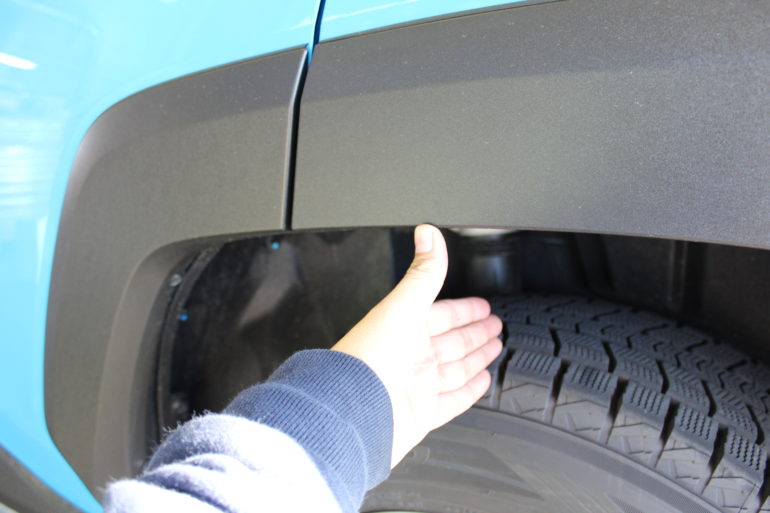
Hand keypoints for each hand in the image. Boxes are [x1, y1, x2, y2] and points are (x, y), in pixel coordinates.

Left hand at [331, 224, 502, 467]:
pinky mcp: (422, 412)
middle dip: (474, 331)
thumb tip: (428, 234)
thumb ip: (422, 273)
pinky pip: (453, 400)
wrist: (355, 410)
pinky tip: (481, 382)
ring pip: (454, 368)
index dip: (464, 310)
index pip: (441, 314)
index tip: (482, 305)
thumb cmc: (368, 358)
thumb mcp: (402, 306)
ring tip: (494, 348)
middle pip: (451, 340)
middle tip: (495, 325)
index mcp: (403, 328)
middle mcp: (410, 356)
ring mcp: (417, 385)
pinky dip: (469, 391)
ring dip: (476, 357)